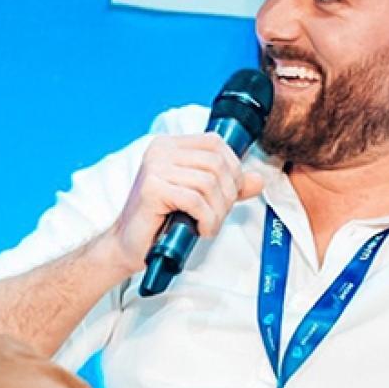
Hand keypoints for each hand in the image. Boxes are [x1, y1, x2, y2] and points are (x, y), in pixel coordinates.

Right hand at [110, 133, 263, 273]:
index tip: (230, 194)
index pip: (216, 143)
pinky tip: (200, 229)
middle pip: (216, 163)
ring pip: (209, 183)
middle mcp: (161, 150)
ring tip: (209, 224)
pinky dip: (206, 218)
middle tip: (218, 215)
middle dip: (227, 194)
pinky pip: (195, 200)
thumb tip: (259, 180)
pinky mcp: (152, 188)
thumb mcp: (201, 198)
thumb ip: (228, 186)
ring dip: (217, 210)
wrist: (130, 245)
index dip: (233, 168)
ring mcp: (154, 167)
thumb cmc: (163, 221)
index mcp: (171, 145)